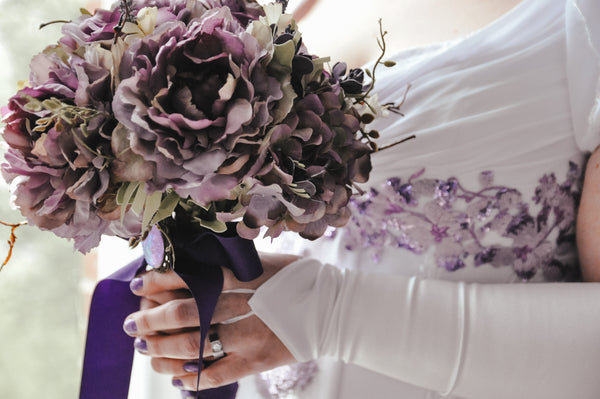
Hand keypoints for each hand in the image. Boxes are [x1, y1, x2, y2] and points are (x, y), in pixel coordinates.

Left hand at [123, 252, 299, 390]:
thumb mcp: (269, 261)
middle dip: (152, 319)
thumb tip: (195, 261)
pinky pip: (218, 374)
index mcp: (246, 276)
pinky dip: (193, 378)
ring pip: (195, 347)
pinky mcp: (258, 362)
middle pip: (187, 312)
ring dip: (162, 350)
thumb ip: (234, 263)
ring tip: (145, 350)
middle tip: (132, 323)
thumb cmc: (300, 279)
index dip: (160, 281)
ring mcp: (251, 336)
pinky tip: (177, 378)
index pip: (193, 276)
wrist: (334, 309)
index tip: (138, 285)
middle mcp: (245, 305)